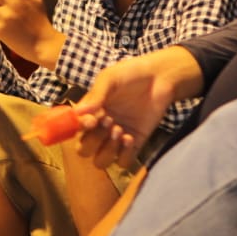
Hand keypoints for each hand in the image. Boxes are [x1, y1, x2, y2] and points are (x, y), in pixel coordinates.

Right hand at [74, 50, 190, 169]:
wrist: (161, 77)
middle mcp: (101, 128)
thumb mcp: (110, 78)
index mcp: (91, 112)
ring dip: (107, 150)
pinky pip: (123, 162)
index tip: (92, 120)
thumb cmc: (132, 73)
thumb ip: (95, 95)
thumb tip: (77, 113)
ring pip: (101, 161)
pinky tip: (130, 138)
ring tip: (119, 130)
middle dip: (94, 140)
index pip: (76, 130)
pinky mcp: (135, 144)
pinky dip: (124, 154)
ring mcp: (117, 138)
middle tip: (109, 122)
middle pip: (85, 150)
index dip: (80, 130)